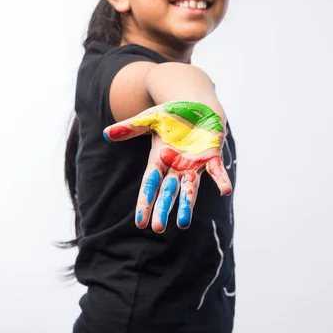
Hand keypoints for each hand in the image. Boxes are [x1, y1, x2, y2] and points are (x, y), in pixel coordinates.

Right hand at [103, 101, 232, 232]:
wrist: (196, 105)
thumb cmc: (171, 113)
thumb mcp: (149, 119)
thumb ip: (131, 128)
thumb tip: (106, 134)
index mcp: (159, 159)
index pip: (150, 184)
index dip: (145, 202)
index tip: (140, 222)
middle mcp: (176, 166)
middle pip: (167, 191)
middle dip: (163, 208)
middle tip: (158, 228)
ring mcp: (194, 164)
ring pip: (190, 188)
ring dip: (187, 204)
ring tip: (183, 224)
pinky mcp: (211, 156)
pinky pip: (217, 171)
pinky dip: (221, 180)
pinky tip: (225, 191)